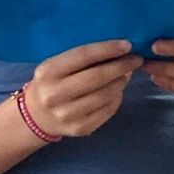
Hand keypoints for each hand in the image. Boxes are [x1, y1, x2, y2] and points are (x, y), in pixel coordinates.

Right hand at [25, 40, 141, 138]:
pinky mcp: (80, 129)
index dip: (107, 49)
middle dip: (121, 66)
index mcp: (48, 72)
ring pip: (106, 95)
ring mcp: (68, 115)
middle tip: (135, 59)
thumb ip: (82, 58)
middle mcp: (55, 94)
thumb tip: (118, 50)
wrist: (37, 116)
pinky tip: (117, 91)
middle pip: (97, 77)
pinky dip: (117, 98)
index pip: (83, 56)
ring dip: (121, 82)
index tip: (127, 44)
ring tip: (126, 74)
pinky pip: (108, 110)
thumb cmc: (51, 83)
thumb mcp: (57, 65)